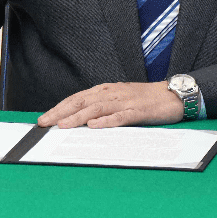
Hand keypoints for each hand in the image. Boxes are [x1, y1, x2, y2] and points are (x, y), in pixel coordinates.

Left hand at [37, 81, 182, 128]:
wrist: (172, 95)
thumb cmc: (144, 99)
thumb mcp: (118, 100)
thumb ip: (101, 107)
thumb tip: (79, 120)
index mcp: (104, 91)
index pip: (76, 99)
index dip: (59, 108)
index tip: (44, 118)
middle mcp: (111, 93)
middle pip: (81, 102)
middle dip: (61, 112)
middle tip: (45, 123)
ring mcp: (124, 101)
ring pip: (97, 109)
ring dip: (78, 117)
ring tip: (63, 125)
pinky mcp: (138, 111)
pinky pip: (120, 117)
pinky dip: (106, 121)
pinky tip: (94, 127)